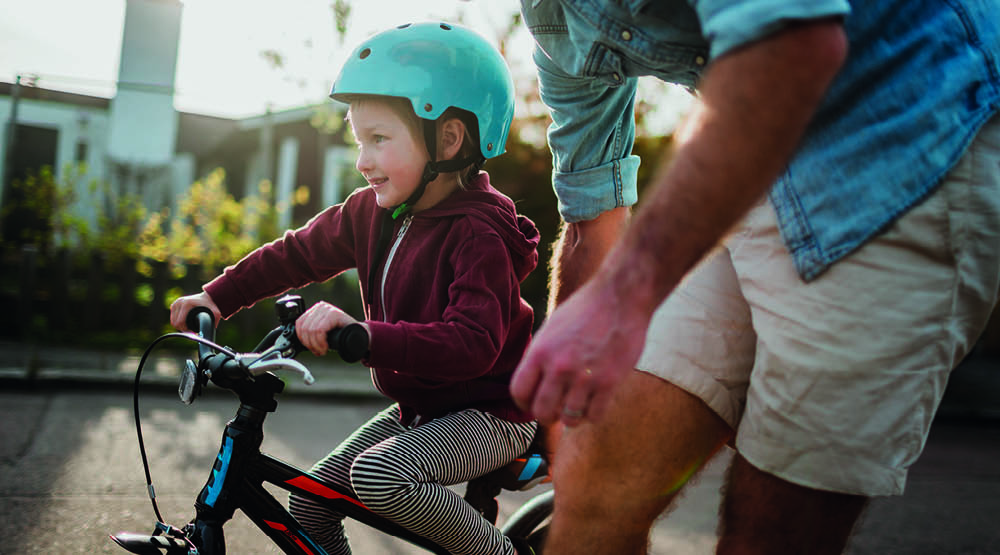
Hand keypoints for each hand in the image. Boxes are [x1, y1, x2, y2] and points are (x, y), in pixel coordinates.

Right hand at [169, 292, 221, 331]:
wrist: (208, 297)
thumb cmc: (212, 305)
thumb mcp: (216, 314)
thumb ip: (213, 323)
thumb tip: (208, 334)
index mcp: (186, 304)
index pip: (179, 322)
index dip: (185, 330)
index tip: (193, 332)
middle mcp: (179, 302)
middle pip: (174, 323)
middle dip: (182, 329)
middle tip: (191, 330)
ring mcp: (176, 302)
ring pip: (173, 321)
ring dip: (179, 325)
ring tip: (189, 326)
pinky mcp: (174, 304)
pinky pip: (173, 317)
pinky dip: (177, 321)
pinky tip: (185, 322)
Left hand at [295, 301, 364, 356]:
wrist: (359, 335)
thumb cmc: (340, 335)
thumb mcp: (321, 332)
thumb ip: (310, 332)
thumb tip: (299, 340)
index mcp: (315, 309)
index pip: (299, 323)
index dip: (302, 339)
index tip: (310, 348)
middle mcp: (320, 306)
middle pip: (304, 328)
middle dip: (309, 344)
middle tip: (318, 351)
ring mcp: (327, 309)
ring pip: (311, 330)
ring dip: (316, 345)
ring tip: (322, 350)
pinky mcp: (334, 314)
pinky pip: (320, 330)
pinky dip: (321, 342)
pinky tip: (326, 347)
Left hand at [511, 276, 649, 426]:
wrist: (620, 297)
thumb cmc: (585, 310)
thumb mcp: (551, 328)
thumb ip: (540, 356)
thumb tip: (532, 383)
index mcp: (540, 351)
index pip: (519, 392)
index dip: (524, 402)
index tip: (533, 403)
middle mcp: (558, 367)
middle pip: (541, 412)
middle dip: (547, 416)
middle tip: (555, 410)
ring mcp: (584, 376)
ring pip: (569, 419)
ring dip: (572, 416)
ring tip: (577, 405)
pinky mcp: (609, 382)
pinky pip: (595, 416)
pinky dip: (593, 414)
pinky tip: (595, 401)